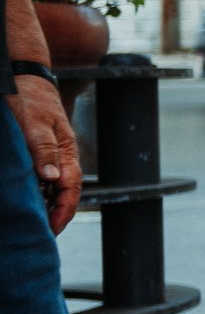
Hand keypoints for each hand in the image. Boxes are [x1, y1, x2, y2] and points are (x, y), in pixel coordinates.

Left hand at [8, 77, 79, 233]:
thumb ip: (44, 150)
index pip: (70, 189)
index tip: (52, 229)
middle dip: (57, 215)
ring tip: (34, 223)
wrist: (25, 79)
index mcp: (67, 152)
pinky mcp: (40, 155)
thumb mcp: (35, 124)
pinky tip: (28, 201)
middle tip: (42, 234)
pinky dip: (37, 193)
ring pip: (53, 188)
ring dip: (46, 206)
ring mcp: (52, 157)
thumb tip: (52, 179)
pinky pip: (42, 179)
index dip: (63, 211)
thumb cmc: (31, 99)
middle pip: (65, 193)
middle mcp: (62, 158)